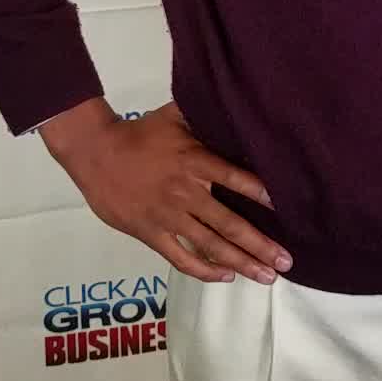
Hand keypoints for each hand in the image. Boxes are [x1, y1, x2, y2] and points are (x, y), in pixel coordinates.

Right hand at [43, 98, 291, 284]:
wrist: (96, 152)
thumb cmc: (140, 133)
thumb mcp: (175, 115)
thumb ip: (204, 115)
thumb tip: (235, 104)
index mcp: (194, 161)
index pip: (234, 179)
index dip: (260, 193)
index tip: (284, 210)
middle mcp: (186, 192)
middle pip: (229, 223)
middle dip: (260, 244)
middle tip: (286, 261)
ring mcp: (168, 216)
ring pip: (210, 246)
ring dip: (241, 262)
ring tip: (266, 275)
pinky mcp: (151, 233)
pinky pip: (181, 257)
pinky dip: (204, 270)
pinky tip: (225, 276)